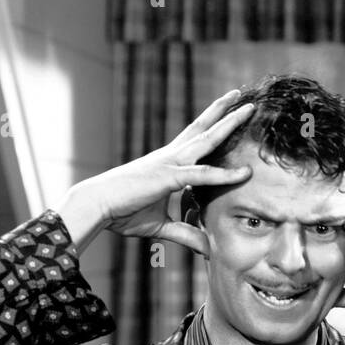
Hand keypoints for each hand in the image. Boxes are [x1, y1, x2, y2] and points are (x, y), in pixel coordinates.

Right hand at [56, 90, 256, 257]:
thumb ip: (185, 234)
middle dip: (224, 112)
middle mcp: (171, 157)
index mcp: (169, 164)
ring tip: (249, 108)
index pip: (195, 141)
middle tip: (243, 96)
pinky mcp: (167, 177)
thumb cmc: (122, 213)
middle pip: (203, 129)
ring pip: (206, 140)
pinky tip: (244, 172)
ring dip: (228, 123)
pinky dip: (224, 175)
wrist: (96, 206)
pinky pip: (201, 175)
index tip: (229, 115)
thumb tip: (206, 248)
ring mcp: (169, 163)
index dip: (212, 128)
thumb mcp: (160, 227)